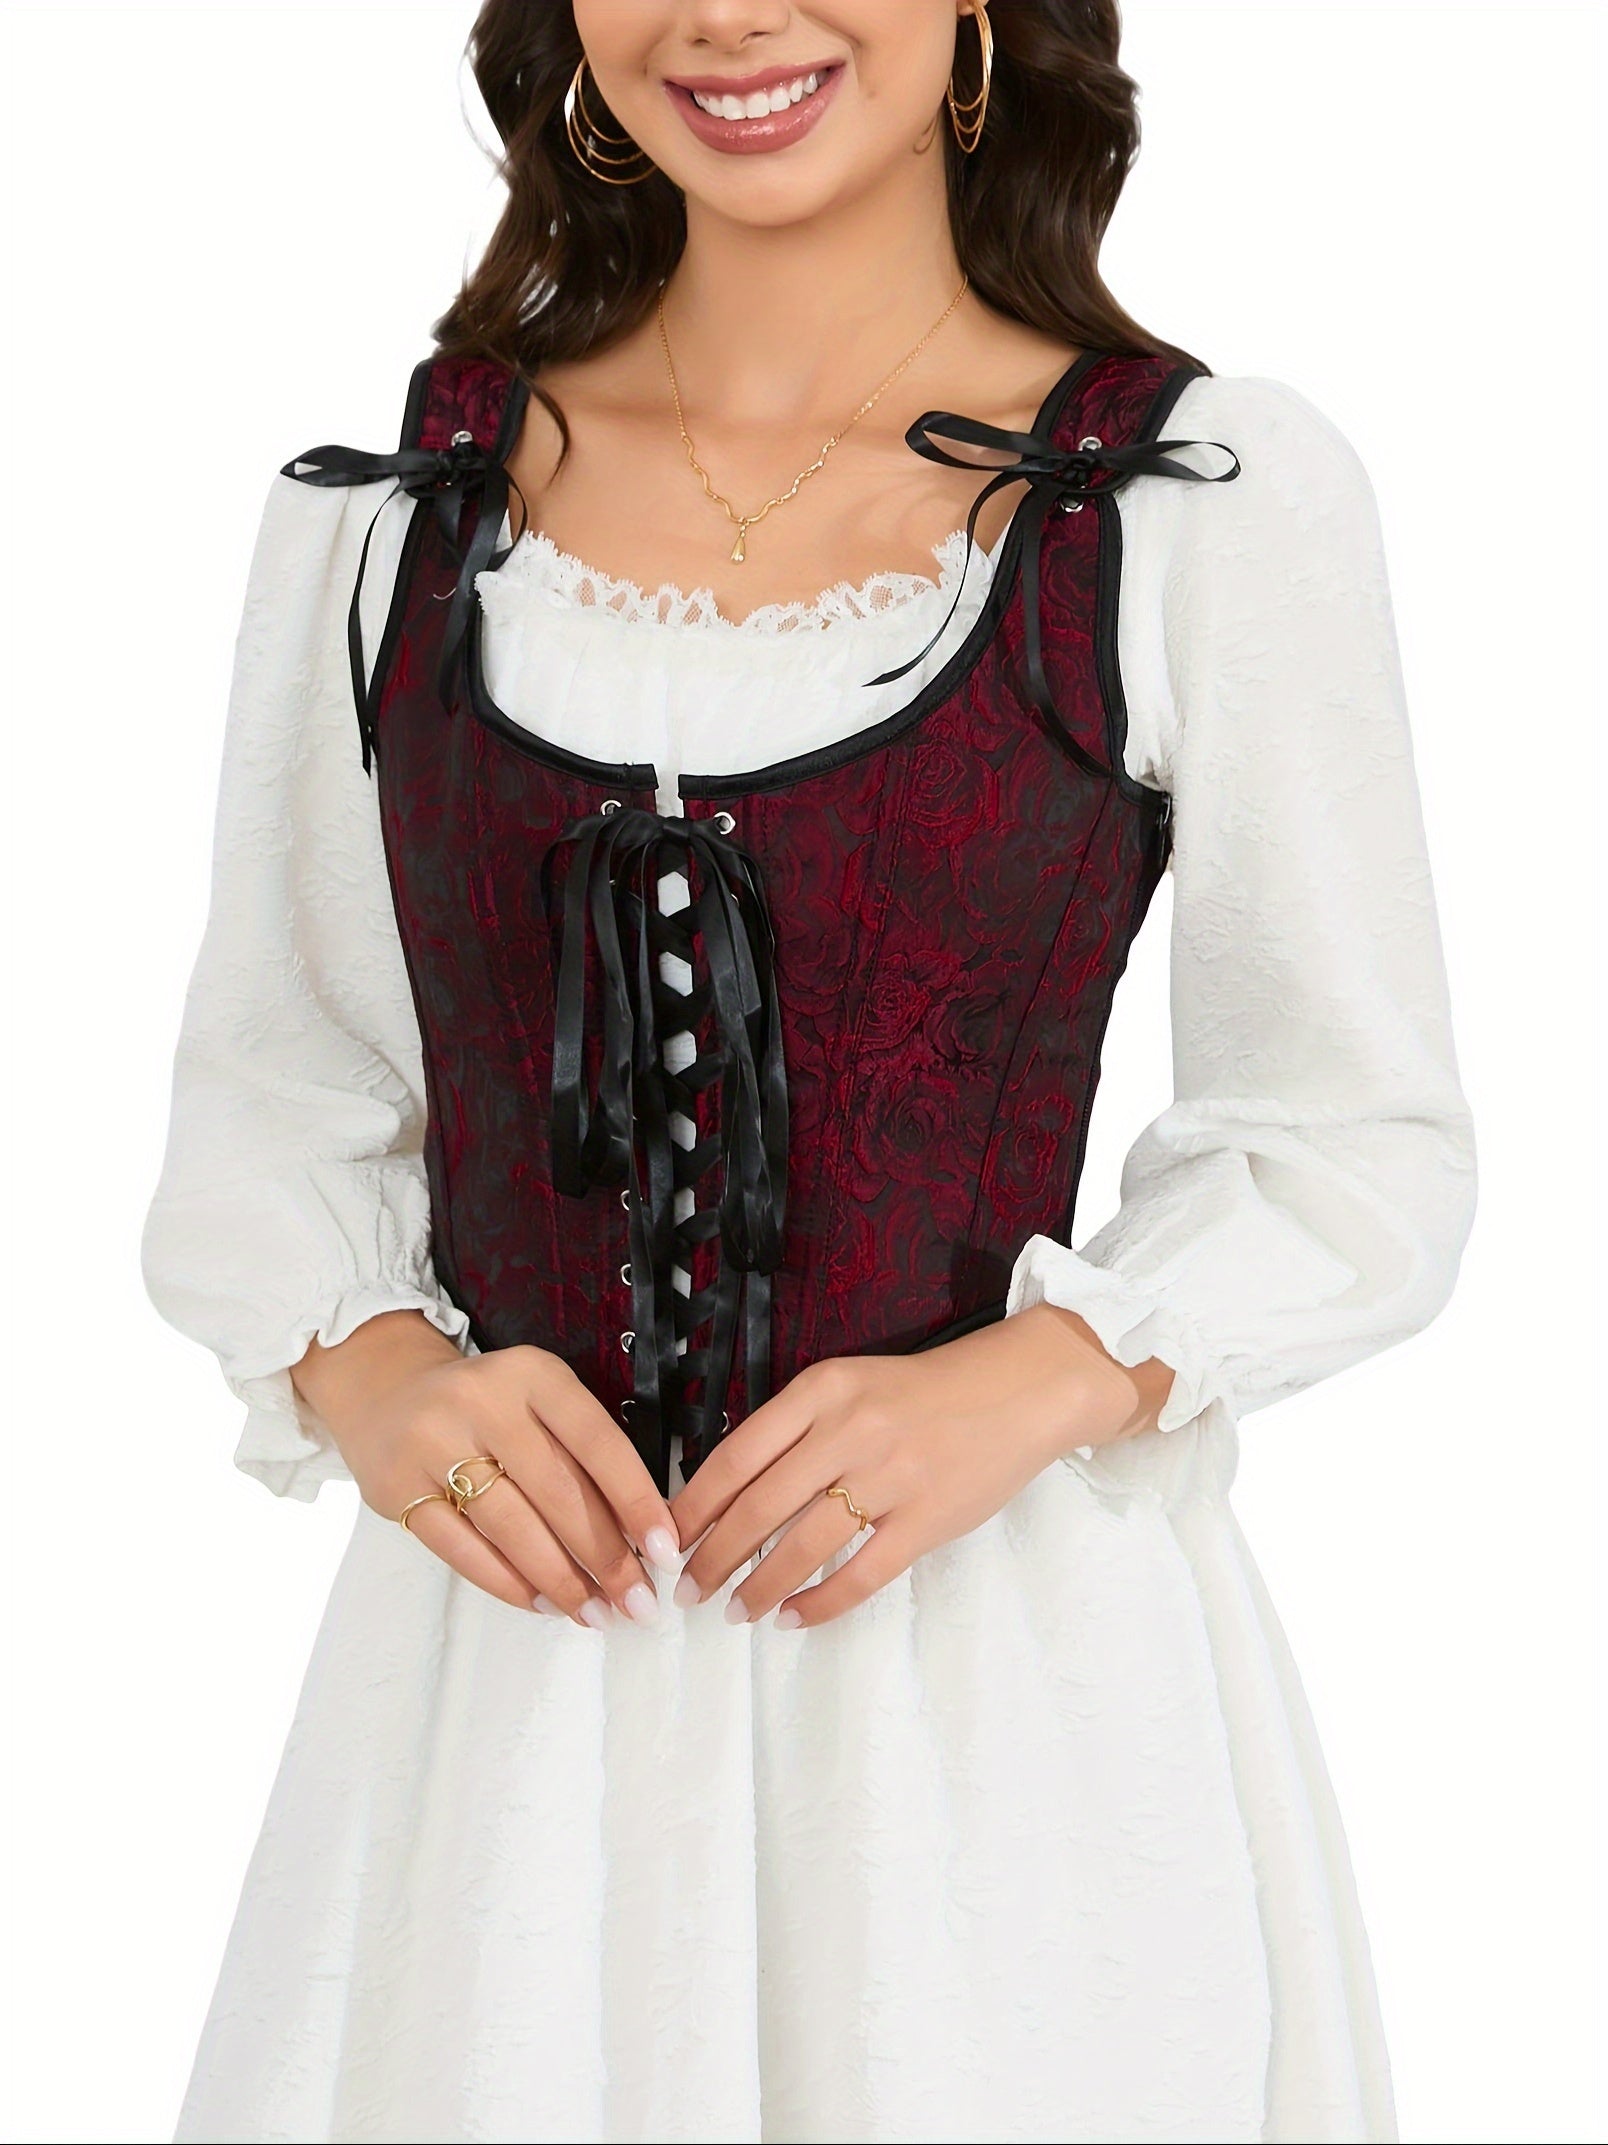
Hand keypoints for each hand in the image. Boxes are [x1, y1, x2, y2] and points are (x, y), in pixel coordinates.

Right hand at [293, 1311, 679, 1628]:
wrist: (386, 1388)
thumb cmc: (486, 1406)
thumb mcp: (537, 1399)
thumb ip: (582, 1452)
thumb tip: (639, 1536)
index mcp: (533, 1374)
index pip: (598, 1442)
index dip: (637, 1500)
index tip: (667, 1550)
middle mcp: (484, 1402)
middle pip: (558, 1492)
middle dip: (606, 1557)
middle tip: (638, 1602)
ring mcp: (435, 1444)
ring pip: (512, 1526)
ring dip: (561, 1580)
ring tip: (595, 1613)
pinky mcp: (399, 1488)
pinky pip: (463, 1549)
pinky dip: (507, 1583)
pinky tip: (541, 1602)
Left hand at [666, 1303, 1173, 1629]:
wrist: (1019, 1390)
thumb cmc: (925, 1390)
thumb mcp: (850, 1382)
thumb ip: (796, 1425)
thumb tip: (731, 1487)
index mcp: (822, 1390)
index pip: (736, 1455)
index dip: (694, 1505)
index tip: (665, 1537)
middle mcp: (849, 1430)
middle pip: (759, 1507)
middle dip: (714, 1556)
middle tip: (688, 1587)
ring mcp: (890, 1477)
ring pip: (803, 1545)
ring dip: (759, 1586)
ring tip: (735, 1611)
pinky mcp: (927, 1520)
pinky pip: (860, 1574)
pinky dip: (819, 1602)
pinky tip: (792, 1617)